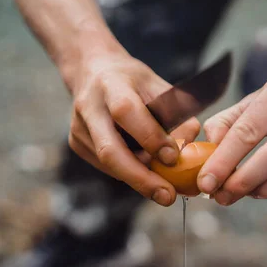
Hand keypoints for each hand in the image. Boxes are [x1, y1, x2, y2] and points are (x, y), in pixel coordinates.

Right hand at [69, 51, 199, 205]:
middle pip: (110, 151)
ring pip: (110, 165)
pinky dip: (129, 173)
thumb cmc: (133, 81)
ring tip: (163, 187)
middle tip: (167, 196)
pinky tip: (145, 173)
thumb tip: (188, 148)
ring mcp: (78, 128)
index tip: (174, 158)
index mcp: (111, 85)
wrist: (93, 70)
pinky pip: (107, 167)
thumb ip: (177, 114)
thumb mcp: (159, 85)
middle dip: (141, 178)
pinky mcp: (77, 144)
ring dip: (139, 179)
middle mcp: (89, 108)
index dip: (150, 137)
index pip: (126, 112)